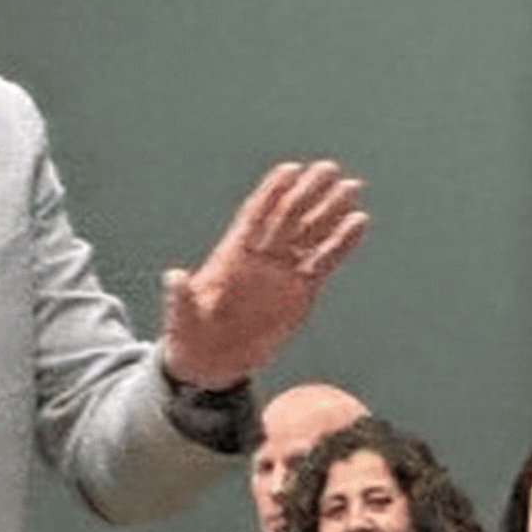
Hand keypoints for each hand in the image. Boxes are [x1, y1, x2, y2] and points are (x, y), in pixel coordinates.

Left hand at [160, 161, 367, 389]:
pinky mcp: (300, 292)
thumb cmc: (189, 336)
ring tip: (351, 186)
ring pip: (310, 234)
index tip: (291, 170)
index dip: (272, 192)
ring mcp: (282, 273)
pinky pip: (324, 262)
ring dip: (329, 211)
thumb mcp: (182, 317)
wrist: (211, 362)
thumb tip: (173, 276)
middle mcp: (260, 258)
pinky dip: (341, 243)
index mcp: (231, 255)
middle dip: (308, 192)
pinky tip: (358, 222)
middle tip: (329, 169)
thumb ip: (181, 296)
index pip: (256, 215)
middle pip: (288, 217)